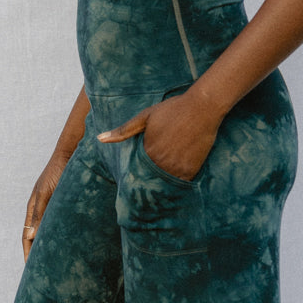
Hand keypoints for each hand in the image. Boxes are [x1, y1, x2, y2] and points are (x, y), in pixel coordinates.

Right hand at [22, 151, 69, 261]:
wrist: (72, 152)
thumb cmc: (58, 171)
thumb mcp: (46, 194)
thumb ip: (39, 214)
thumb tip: (30, 236)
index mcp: (33, 208)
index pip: (26, 236)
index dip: (28, 253)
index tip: (30, 268)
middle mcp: (41, 209)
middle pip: (36, 236)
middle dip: (38, 253)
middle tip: (43, 270)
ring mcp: (53, 207)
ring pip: (49, 231)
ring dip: (50, 245)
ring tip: (56, 261)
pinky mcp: (65, 203)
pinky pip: (60, 224)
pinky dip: (62, 235)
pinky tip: (70, 244)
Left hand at [97, 90, 221, 181]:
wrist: (202, 108)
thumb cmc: (172, 109)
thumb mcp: (145, 116)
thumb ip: (123, 130)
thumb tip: (100, 138)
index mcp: (148, 150)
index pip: (135, 171)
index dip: (133, 176)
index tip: (129, 184)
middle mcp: (161, 161)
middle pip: (149, 180)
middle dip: (145, 184)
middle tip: (139, 195)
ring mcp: (177, 167)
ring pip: (164, 184)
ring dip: (159, 185)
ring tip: (155, 191)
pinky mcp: (191, 169)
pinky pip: (180, 183)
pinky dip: (175, 182)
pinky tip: (172, 181)